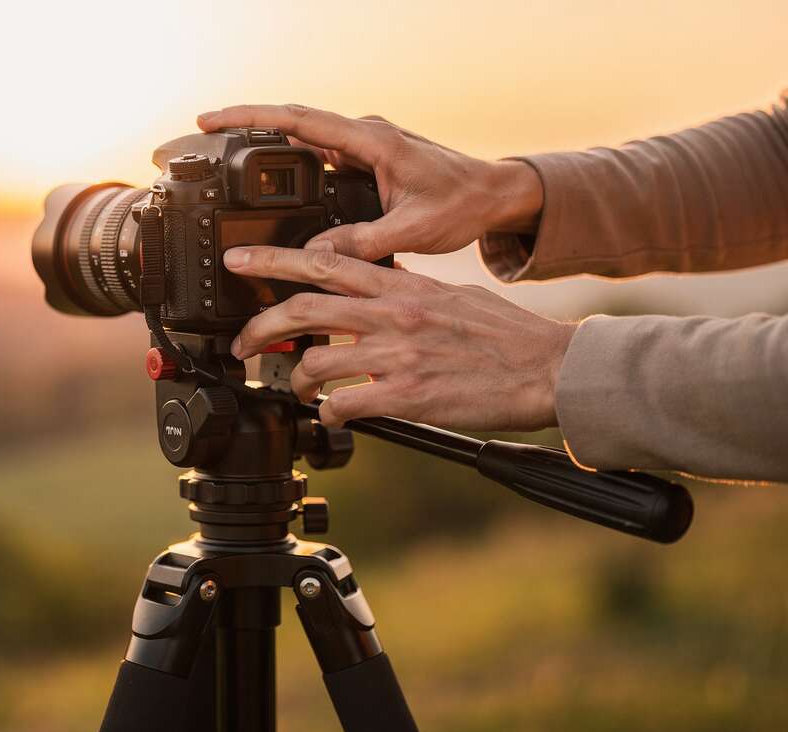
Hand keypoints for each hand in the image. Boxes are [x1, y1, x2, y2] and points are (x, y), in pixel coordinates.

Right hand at [197, 104, 542, 259]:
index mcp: (371, 141)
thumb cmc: (463, 205)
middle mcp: (364, 135)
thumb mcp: (411, 230)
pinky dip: (290, 161)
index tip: (212, 119)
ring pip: (303, 137)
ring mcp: (364, 145)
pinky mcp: (366, 159)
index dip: (251, 118)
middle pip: (291, 122)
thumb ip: (362, 243)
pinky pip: (319, 153)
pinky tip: (272, 178)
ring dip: (266, 143)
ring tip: (226, 158)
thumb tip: (315, 257)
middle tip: (203, 134)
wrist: (494, 196)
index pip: (298, 120)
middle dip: (244, 126)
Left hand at [223, 246, 575, 430]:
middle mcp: (393, 314)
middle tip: (240, 343)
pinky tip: (334, 416)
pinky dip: (330, 413)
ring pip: (316, 362)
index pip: (325, 262)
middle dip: (260, 327)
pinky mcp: (408, 395)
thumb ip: (407, 289)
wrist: (548, 368)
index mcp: (402, 287)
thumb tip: (377, 283)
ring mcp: (398, 355)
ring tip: (301, 390)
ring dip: (298, 381)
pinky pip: (345, 405)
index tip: (239, 260)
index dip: (273, 259)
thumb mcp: (451, 295)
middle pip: (304, 309)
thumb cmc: (505, 335)